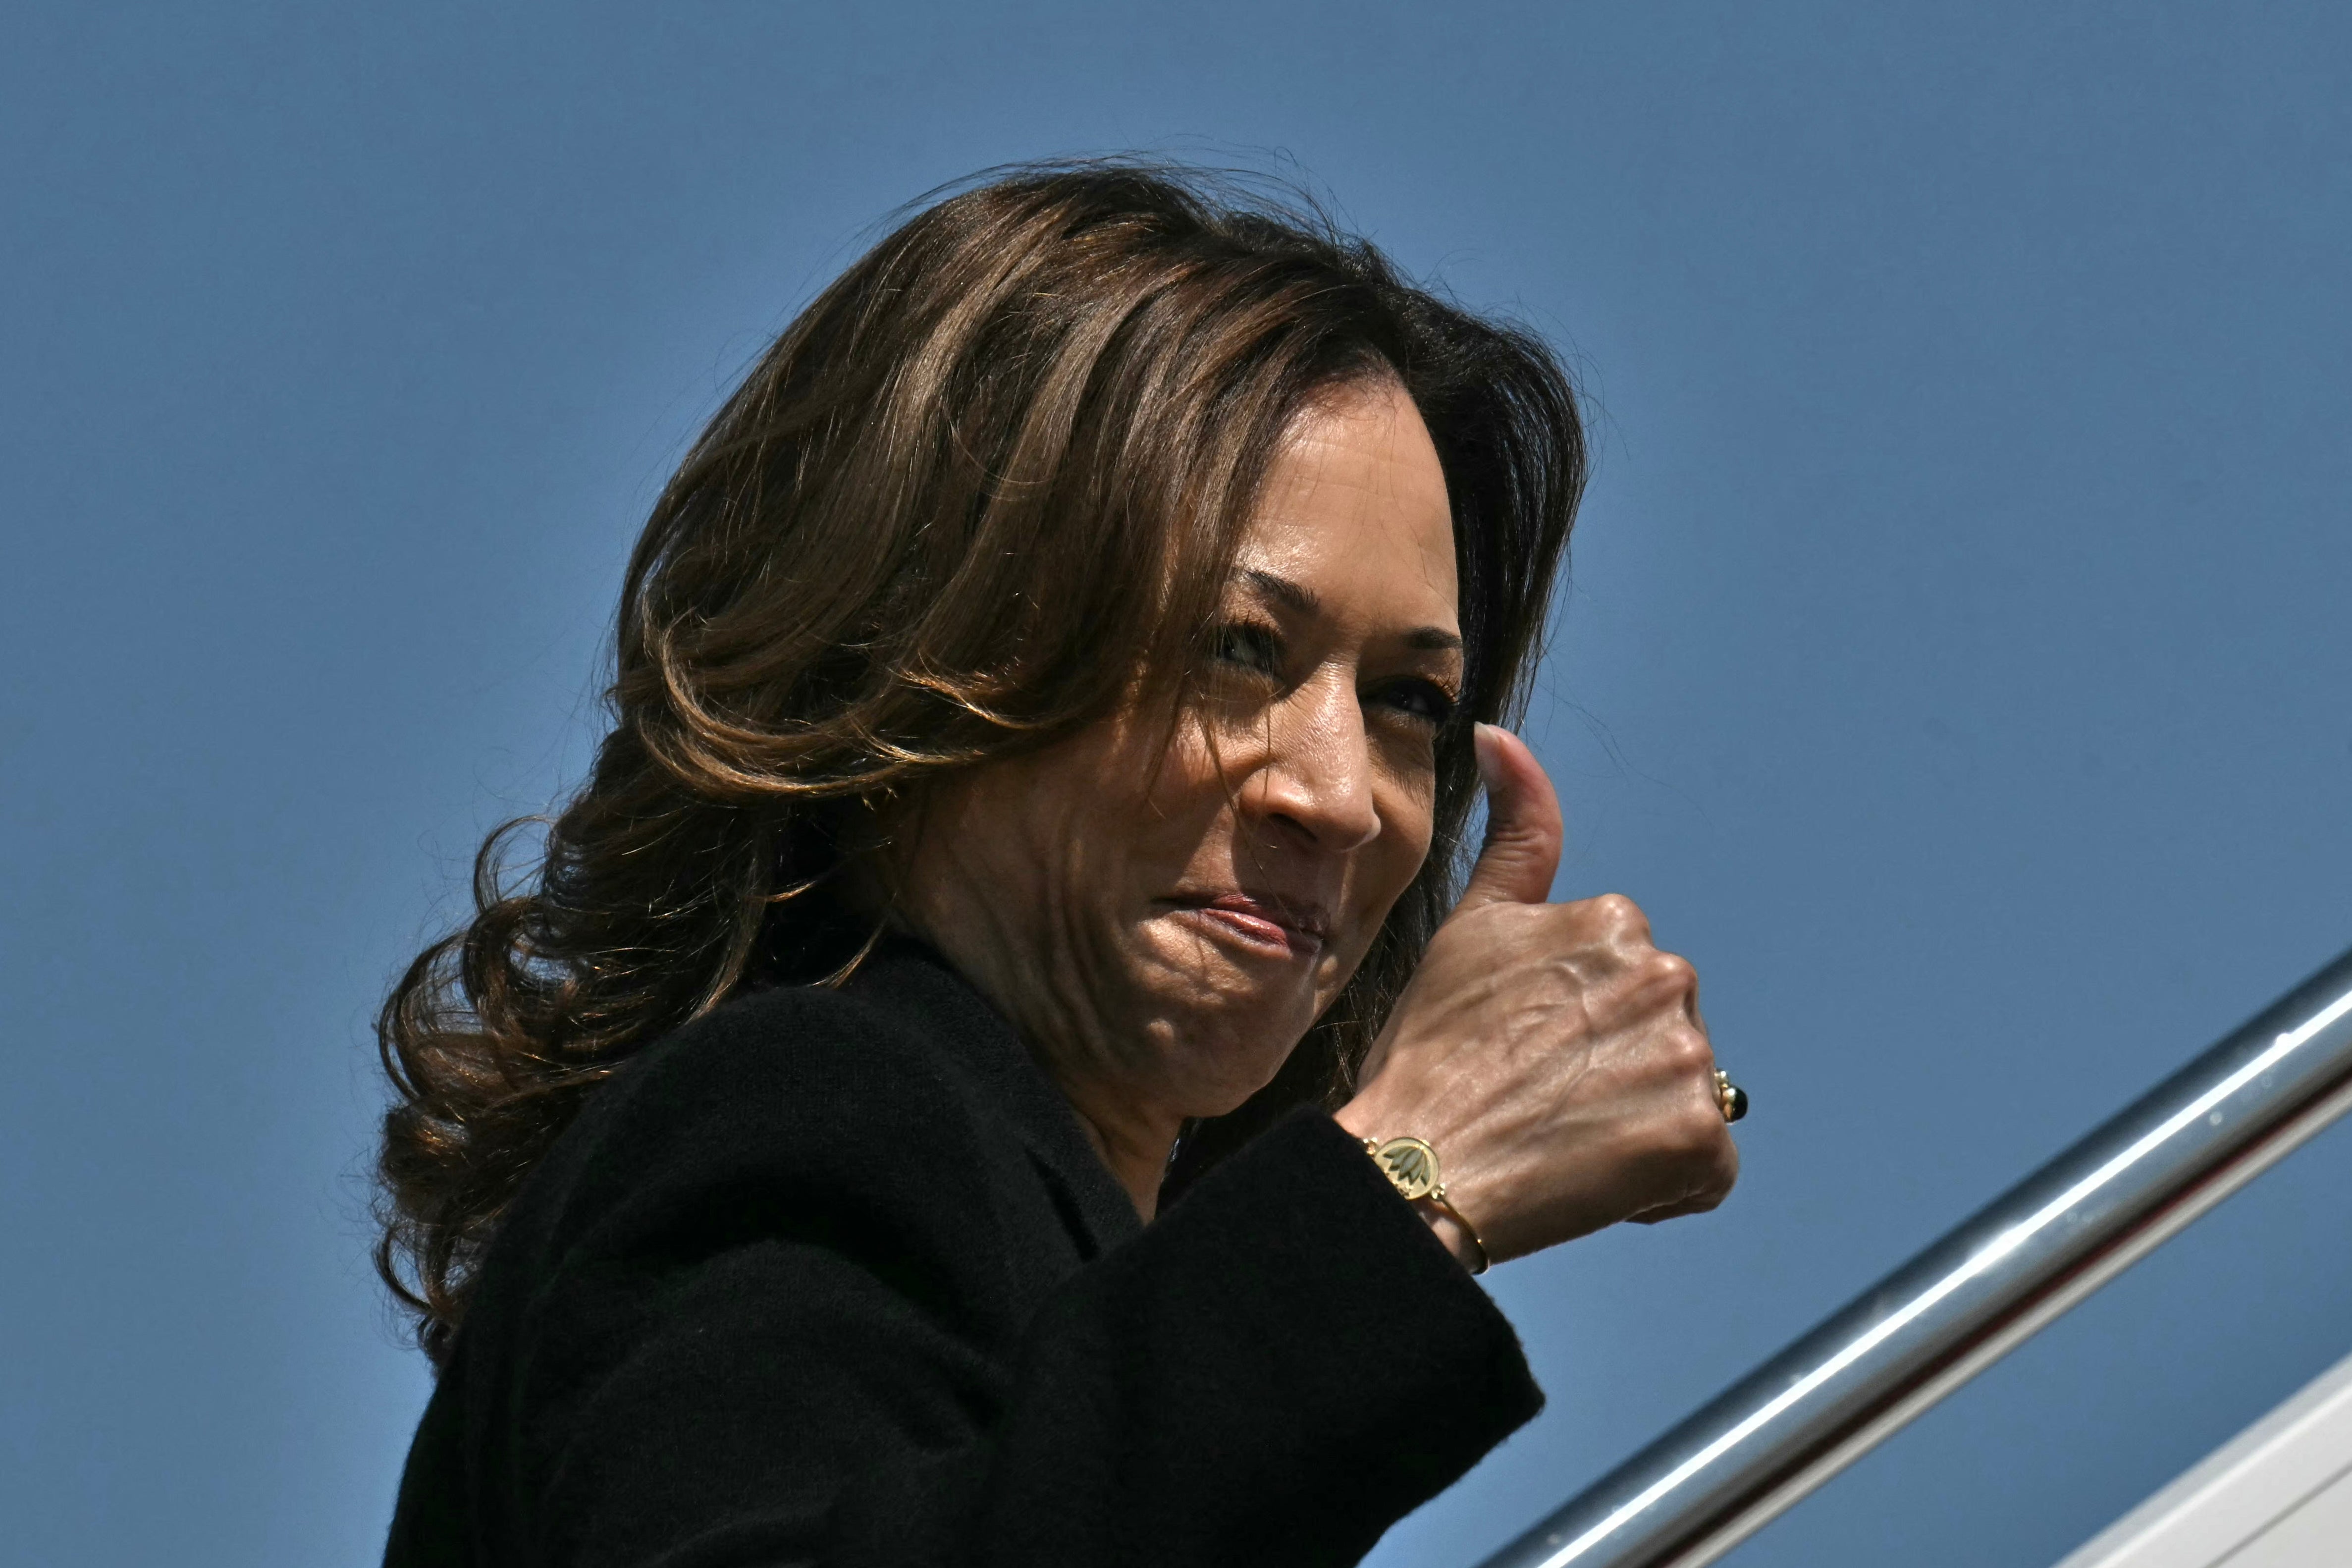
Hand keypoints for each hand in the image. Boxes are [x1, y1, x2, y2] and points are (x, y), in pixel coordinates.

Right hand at [1335, 725, 1738, 1266]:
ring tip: (1563, 1142)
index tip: (1522, 1047)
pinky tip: (1602, 1181)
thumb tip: (1498, 733)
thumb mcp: (1470, 926)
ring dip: (1639, 1123)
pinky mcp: (1699, 1137)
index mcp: (1616, 922)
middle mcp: (1666, 976)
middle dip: (1615, 1066)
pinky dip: (1666, 1183)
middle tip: (1537, 1098)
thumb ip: (1514, 830)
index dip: (1575, 1021)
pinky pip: (1708, 1167)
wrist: (1416, 1162)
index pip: (1624, 981)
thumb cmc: (1431, 1051)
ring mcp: (1689, 1059)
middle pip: (1662, 1032)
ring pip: (1684, 1094)